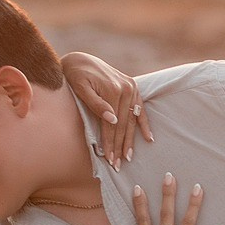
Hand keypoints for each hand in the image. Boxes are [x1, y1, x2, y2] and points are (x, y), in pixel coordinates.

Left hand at [60, 51, 153, 168]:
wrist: (80, 60)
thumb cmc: (76, 75)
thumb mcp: (80, 87)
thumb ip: (96, 104)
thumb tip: (112, 120)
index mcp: (113, 90)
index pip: (112, 124)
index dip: (110, 143)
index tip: (108, 159)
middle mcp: (126, 89)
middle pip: (123, 125)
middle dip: (119, 146)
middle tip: (117, 165)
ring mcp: (131, 88)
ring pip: (131, 120)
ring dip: (130, 140)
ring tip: (128, 157)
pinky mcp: (133, 87)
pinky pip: (141, 109)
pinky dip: (144, 124)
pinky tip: (148, 138)